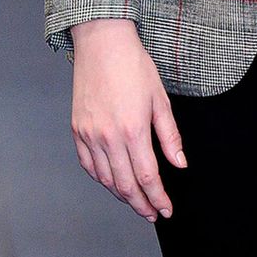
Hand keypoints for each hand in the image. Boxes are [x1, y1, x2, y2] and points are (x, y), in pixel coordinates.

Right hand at [70, 18, 185, 221]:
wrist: (102, 43)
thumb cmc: (134, 65)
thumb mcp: (160, 98)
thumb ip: (169, 136)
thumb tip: (179, 164)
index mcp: (133, 130)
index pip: (147, 178)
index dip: (158, 198)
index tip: (166, 210)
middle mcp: (108, 137)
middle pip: (125, 186)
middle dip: (141, 205)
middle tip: (153, 213)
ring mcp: (90, 135)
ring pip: (105, 180)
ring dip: (122, 195)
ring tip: (136, 200)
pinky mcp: (77, 130)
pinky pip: (88, 165)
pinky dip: (101, 179)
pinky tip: (112, 181)